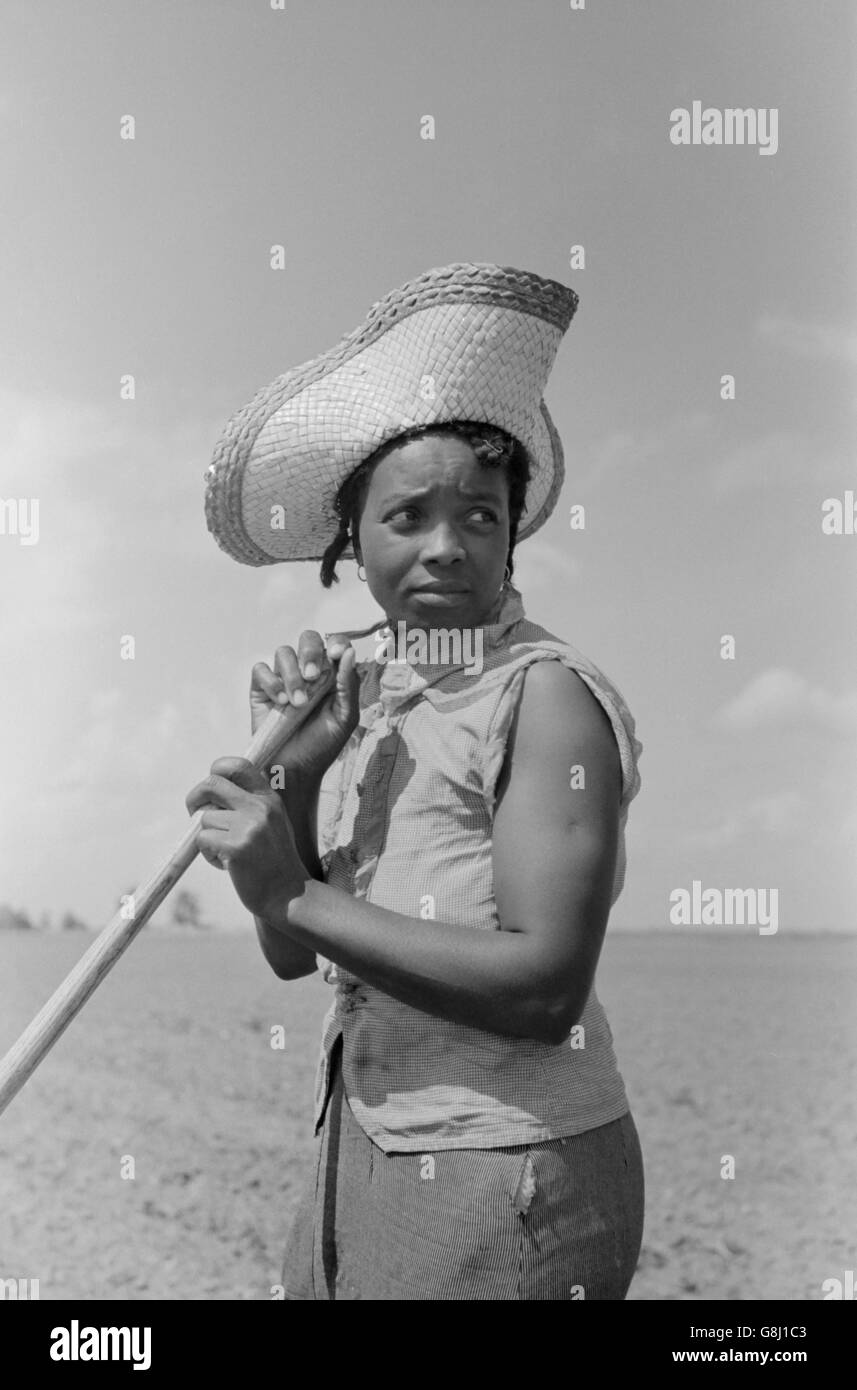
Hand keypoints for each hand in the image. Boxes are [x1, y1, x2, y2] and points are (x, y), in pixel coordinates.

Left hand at [186, 757, 308, 918]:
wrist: (289, 896)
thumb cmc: (274, 861)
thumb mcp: (272, 822)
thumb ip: (250, 803)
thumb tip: (210, 789)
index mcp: (269, 798)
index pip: (237, 765)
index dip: (216, 771)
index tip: (211, 789)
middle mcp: (260, 807)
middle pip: (210, 784)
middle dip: (194, 798)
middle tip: (194, 812)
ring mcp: (249, 827)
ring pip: (204, 818)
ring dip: (207, 837)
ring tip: (226, 852)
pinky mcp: (235, 847)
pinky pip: (202, 840)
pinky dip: (208, 854)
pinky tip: (226, 864)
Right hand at [251, 631, 359, 782]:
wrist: (294, 770)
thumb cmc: (322, 745)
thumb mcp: (344, 718)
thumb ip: (348, 685)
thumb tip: (348, 653)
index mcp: (332, 675)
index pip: (334, 645)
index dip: (336, 642)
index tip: (336, 653)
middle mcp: (307, 672)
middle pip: (307, 639)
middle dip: (310, 652)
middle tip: (312, 676)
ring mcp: (283, 678)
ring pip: (283, 653)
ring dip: (291, 675)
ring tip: (297, 703)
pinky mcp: (261, 689)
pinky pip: (261, 669)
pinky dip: (271, 682)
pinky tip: (280, 702)